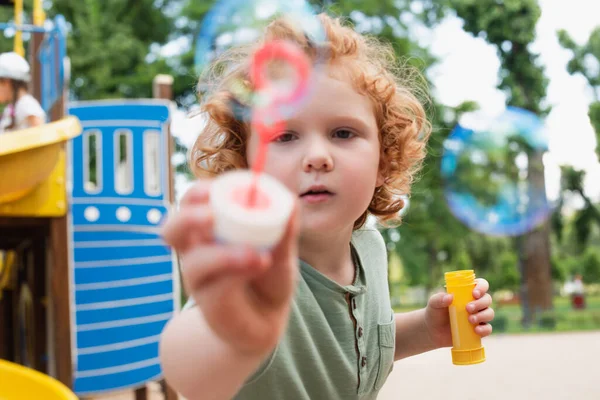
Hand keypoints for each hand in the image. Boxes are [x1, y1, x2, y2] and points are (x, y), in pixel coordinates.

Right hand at [161, 179, 298, 356]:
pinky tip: (260, 264)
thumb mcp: (282, 248)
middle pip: (172, 229)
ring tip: (257, 255)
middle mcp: (197, 252)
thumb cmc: (268, 275)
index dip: (197, 193)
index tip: (215, 188)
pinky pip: (217, 289)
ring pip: (194, 264)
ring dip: (223, 255)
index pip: (190, 203)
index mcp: (209, 229)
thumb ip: (286, 227)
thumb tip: (291, 201)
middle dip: (188, 218)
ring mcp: (200, 281)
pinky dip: (239, 274)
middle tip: (212, 216)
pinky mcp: (211, 306)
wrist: (268, 319)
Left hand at [424, 278, 493, 347]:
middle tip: (468, 308)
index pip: (481, 284)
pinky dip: (485, 329)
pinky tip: (476, 330)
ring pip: (489, 313)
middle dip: (480, 303)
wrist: (433, 332)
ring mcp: (478, 316)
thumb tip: (450, 297)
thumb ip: (439, 299)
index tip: (474, 294)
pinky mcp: (479, 330)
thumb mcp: (433, 304)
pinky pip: (488, 329)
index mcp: (467, 292)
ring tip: (470, 320)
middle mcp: (476, 303)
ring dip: (483, 315)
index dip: (481, 287)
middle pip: (487, 299)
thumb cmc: (435, 313)